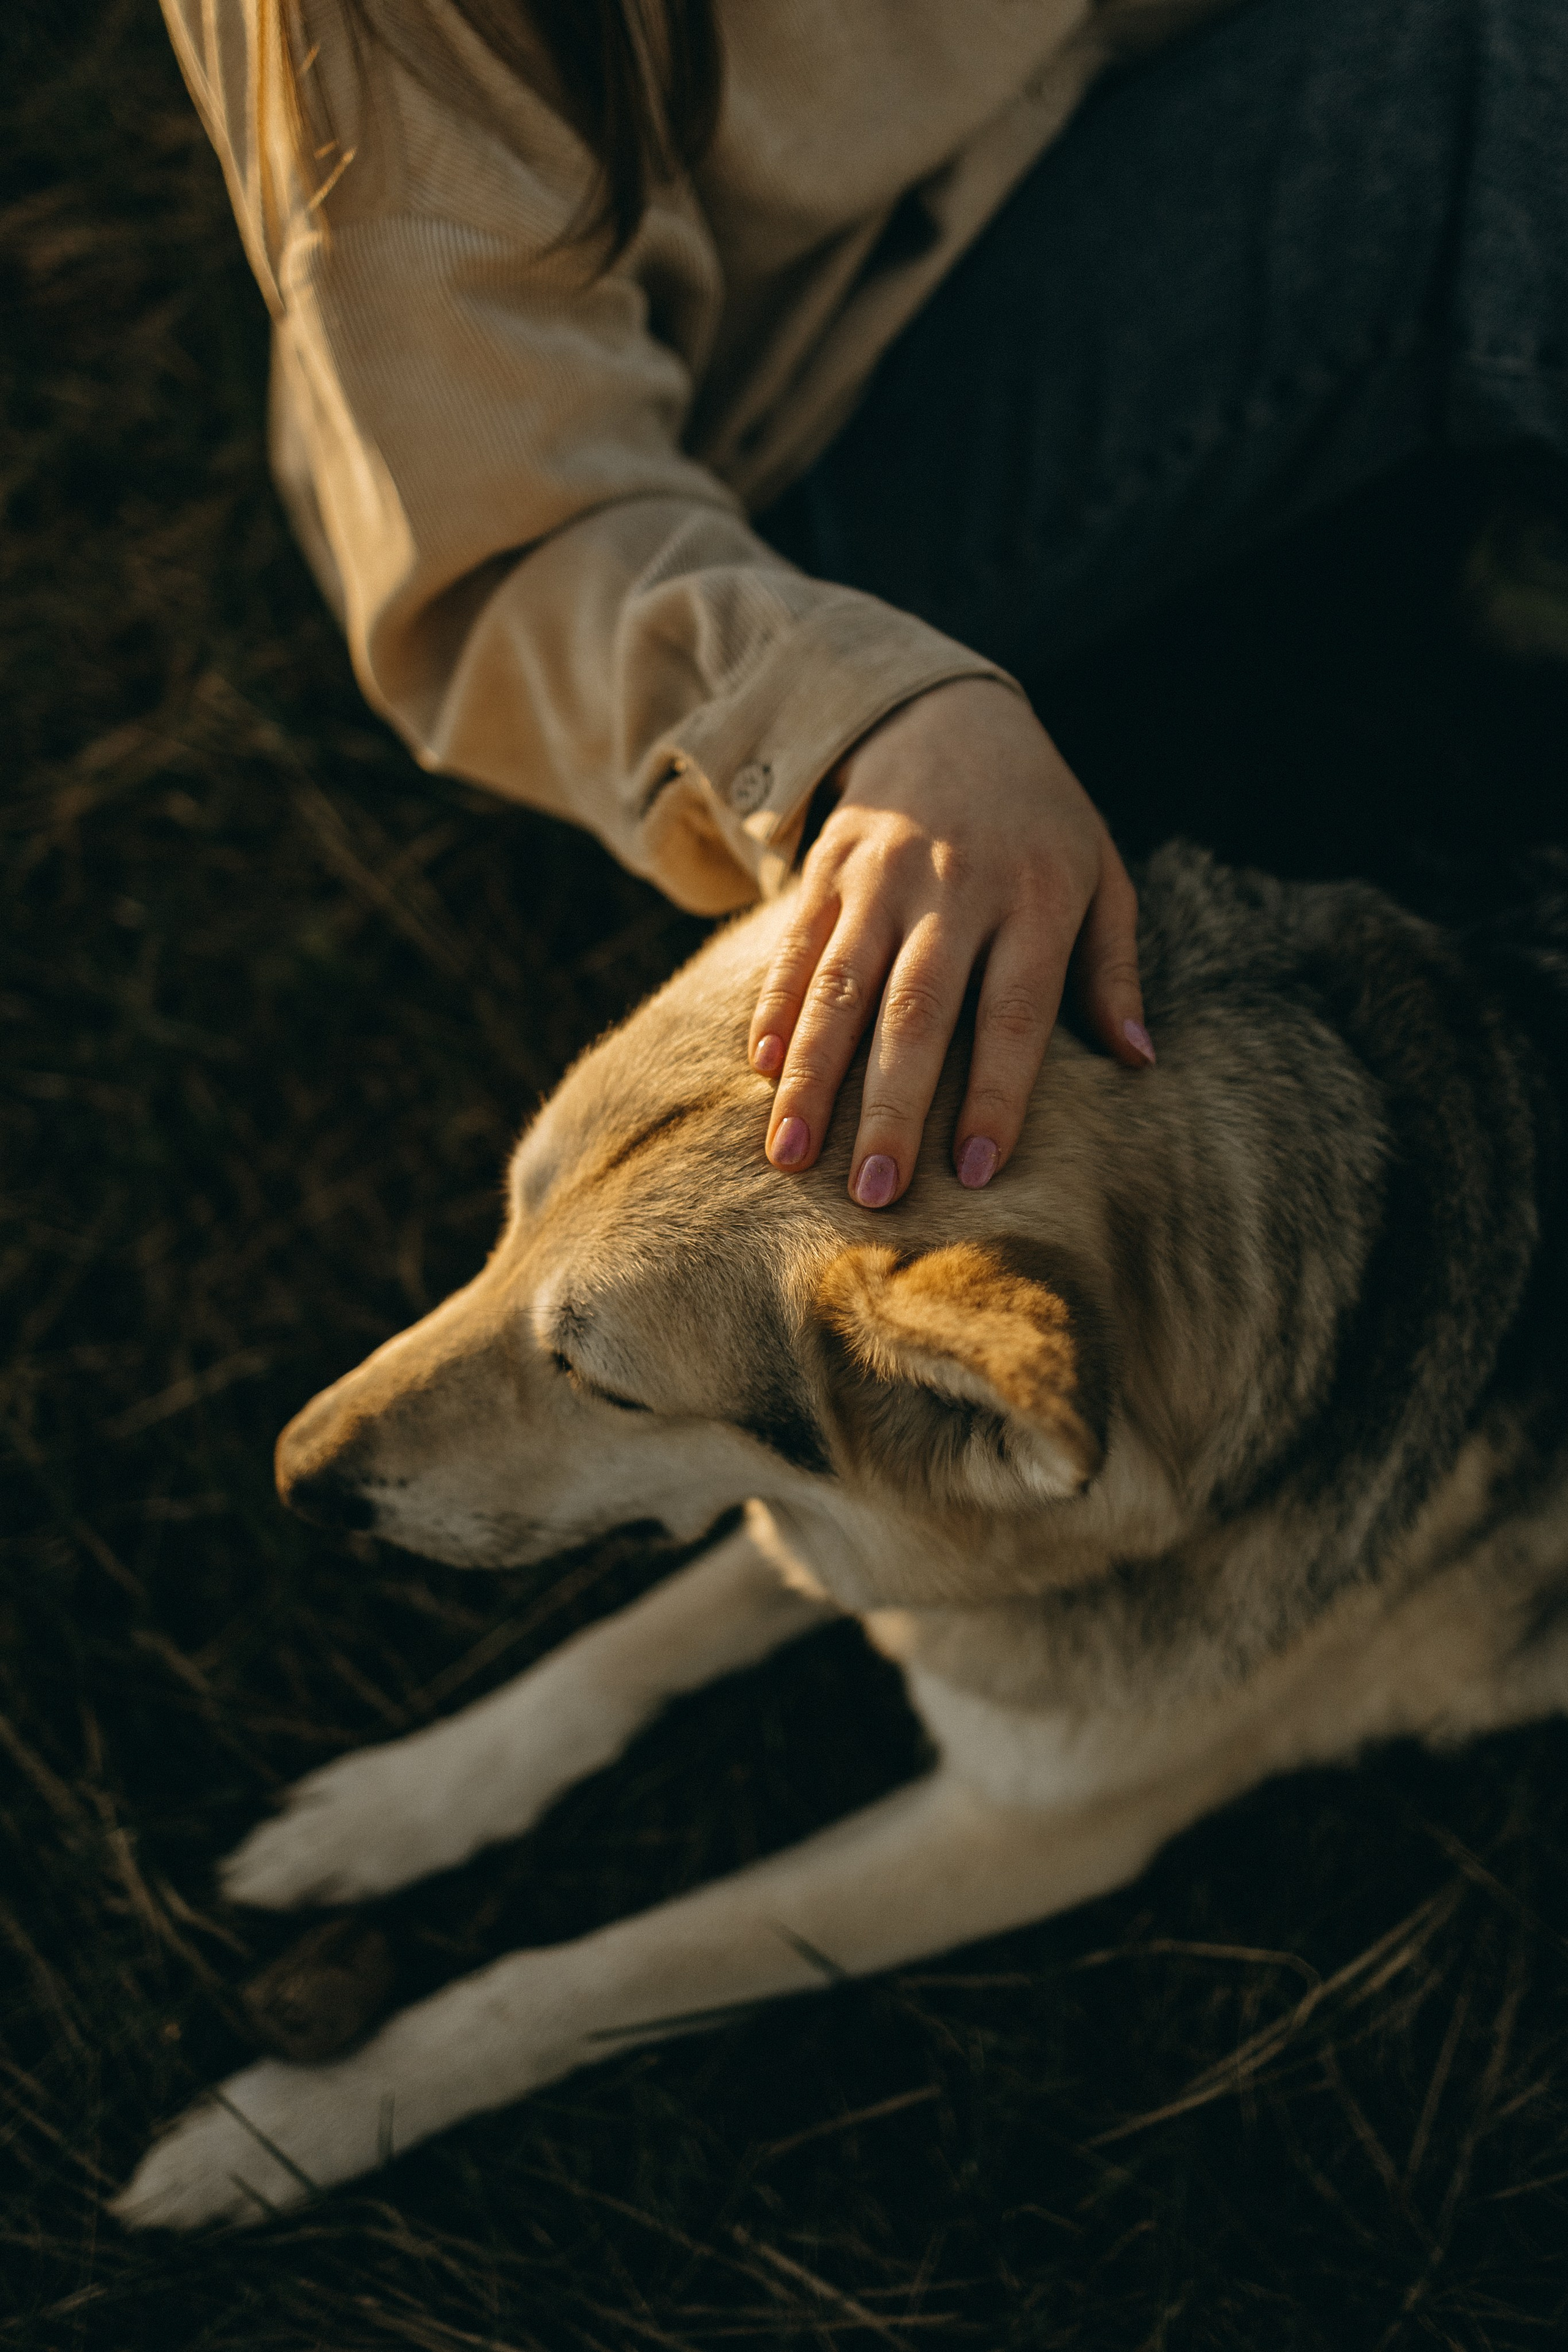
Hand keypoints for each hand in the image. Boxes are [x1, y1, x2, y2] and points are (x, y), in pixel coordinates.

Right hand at [747, 678, 1151, 1206]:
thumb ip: (1113, 966)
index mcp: (1036, 898)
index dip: (995, 1096)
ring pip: (840, 986)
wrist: (950, 713)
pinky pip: (796, 947)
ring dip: (811, 1075)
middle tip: (871, 1191)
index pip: (1013, 1015)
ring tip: (788, 1154)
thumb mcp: (1101, 873)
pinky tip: (760, 1071)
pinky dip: (775, 1008)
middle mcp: (956, 889)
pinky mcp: (827, 868)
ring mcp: (882, 877)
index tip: (973, 1172)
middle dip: (890, 1106)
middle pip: (917, 1011)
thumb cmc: (1039, 819)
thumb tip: (1139, 1061)